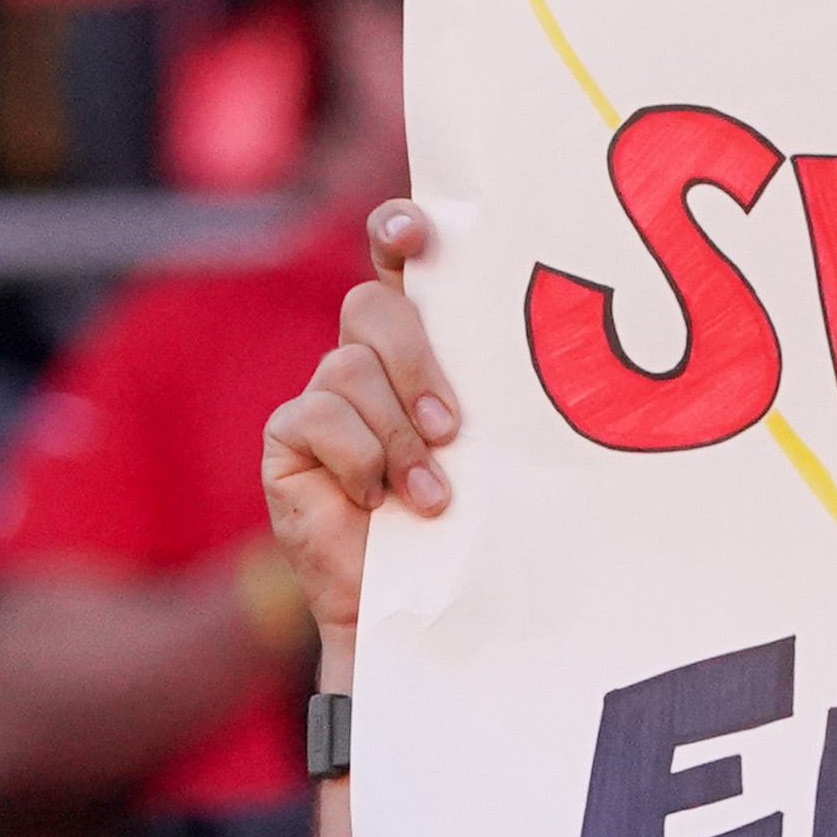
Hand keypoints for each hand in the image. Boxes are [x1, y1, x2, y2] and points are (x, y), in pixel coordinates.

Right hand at [257, 200, 463, 637]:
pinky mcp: (288, 438)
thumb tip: (548, 351)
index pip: (399, 262)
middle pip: (372, 307)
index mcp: (421, 347)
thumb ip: (493, 393)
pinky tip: (375, 502)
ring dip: (397, 436)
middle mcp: (366, 361)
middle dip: (415, 363)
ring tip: (430, 496)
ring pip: (349, 367)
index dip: (397, 231)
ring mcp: (322, 396)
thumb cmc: (469, 523)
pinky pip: (317, 416)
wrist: (417, 605)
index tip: (417, 234)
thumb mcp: (493, 449)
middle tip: (451, 430)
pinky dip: (358, 460)